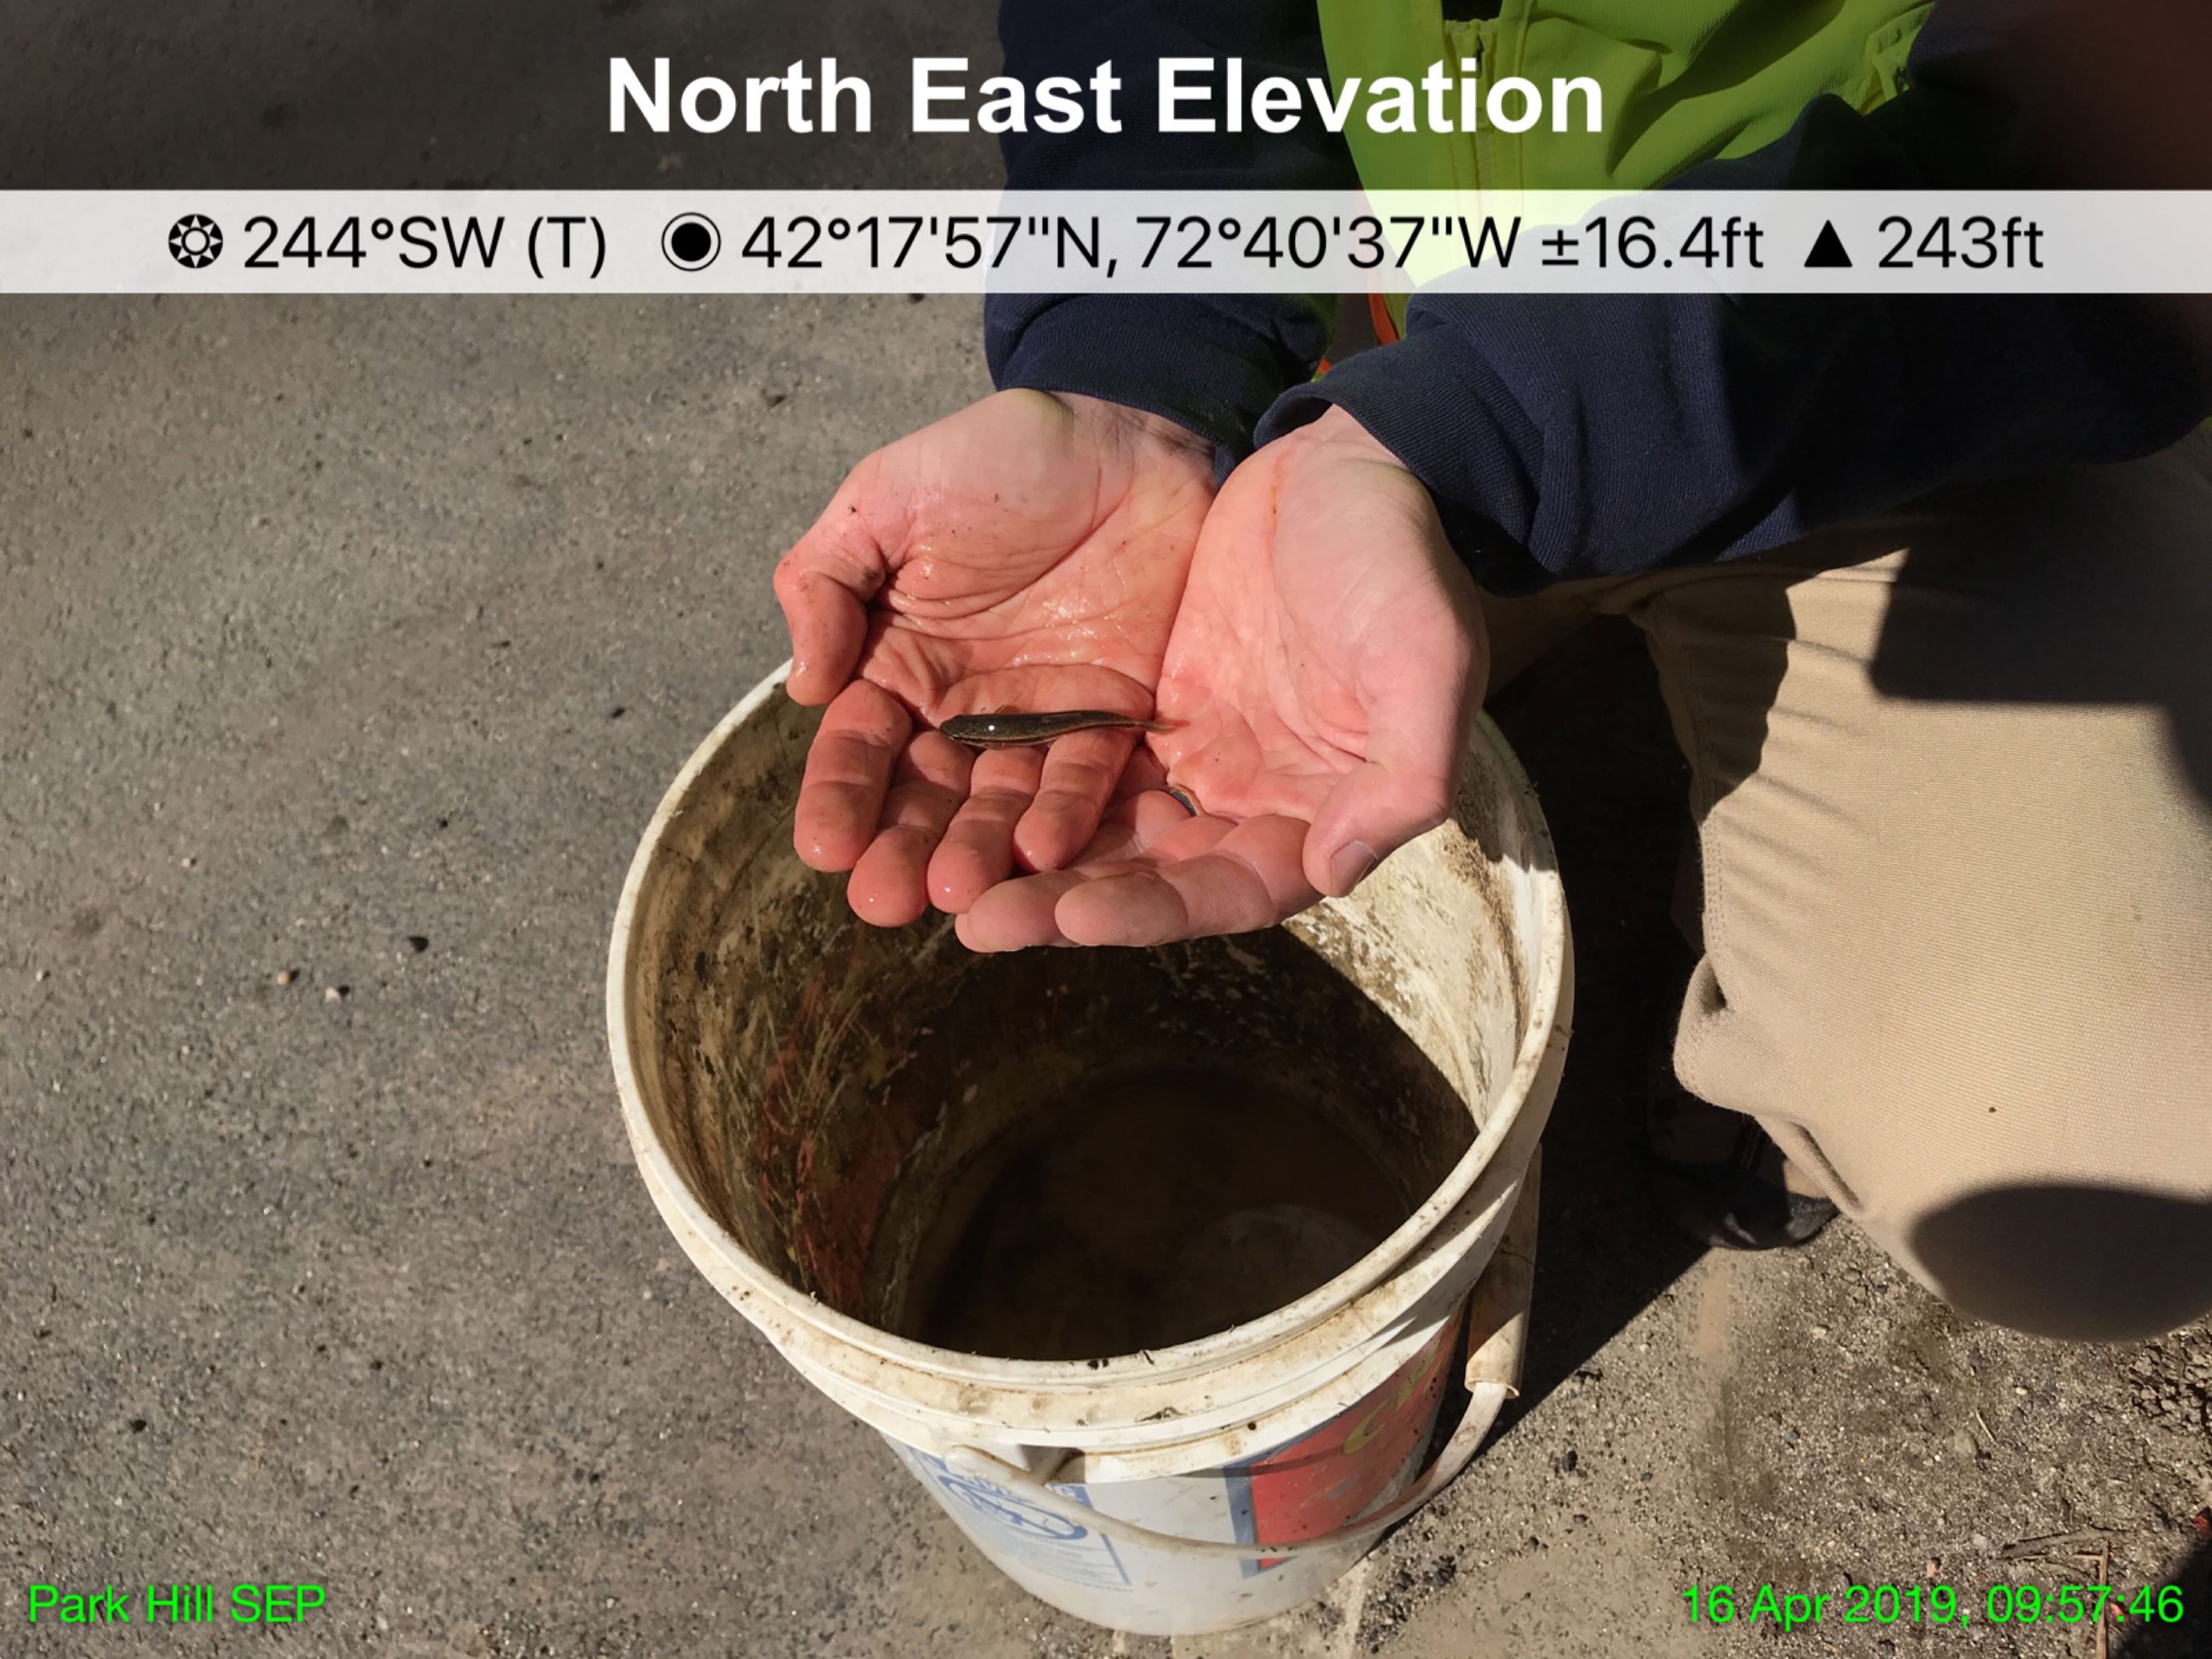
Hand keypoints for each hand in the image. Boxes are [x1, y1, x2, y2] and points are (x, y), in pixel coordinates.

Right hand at [773, 390, 1214, 923]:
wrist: (1129, 432)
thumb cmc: (1000, 455)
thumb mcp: (889, 497)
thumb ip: (829, 581)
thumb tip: (803, 688)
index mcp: (897, 662)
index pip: (859, 745)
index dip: (840, 796)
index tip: (824, 848)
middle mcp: (962, 709)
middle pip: (926, 795)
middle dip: (902, 849)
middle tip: (885, 903)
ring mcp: (1038, 721)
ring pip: (1000, 804)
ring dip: (978, 853)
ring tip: (957, 895)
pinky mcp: (1115, 719)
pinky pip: (1086, 778)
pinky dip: (1064, 816)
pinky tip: (1041, 854)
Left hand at [958, 406, 1486, 949]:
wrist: (1351, 465)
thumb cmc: (1402, 562)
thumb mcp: (1428, 660)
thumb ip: (1402, 777)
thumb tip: (1333, 871)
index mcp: (1317, 815)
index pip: (1227, 892)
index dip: (1153, 912)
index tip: (1074, 912)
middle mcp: (1249, 804)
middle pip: (1148, 879)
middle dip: (1065, 906)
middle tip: (976, 922)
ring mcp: (1195, 756)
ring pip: (1102, 830)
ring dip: (1030, 862)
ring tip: (948, 882)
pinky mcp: (1151, 707)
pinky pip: (1078, 761)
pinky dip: (1025, 787)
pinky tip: (955, 798)